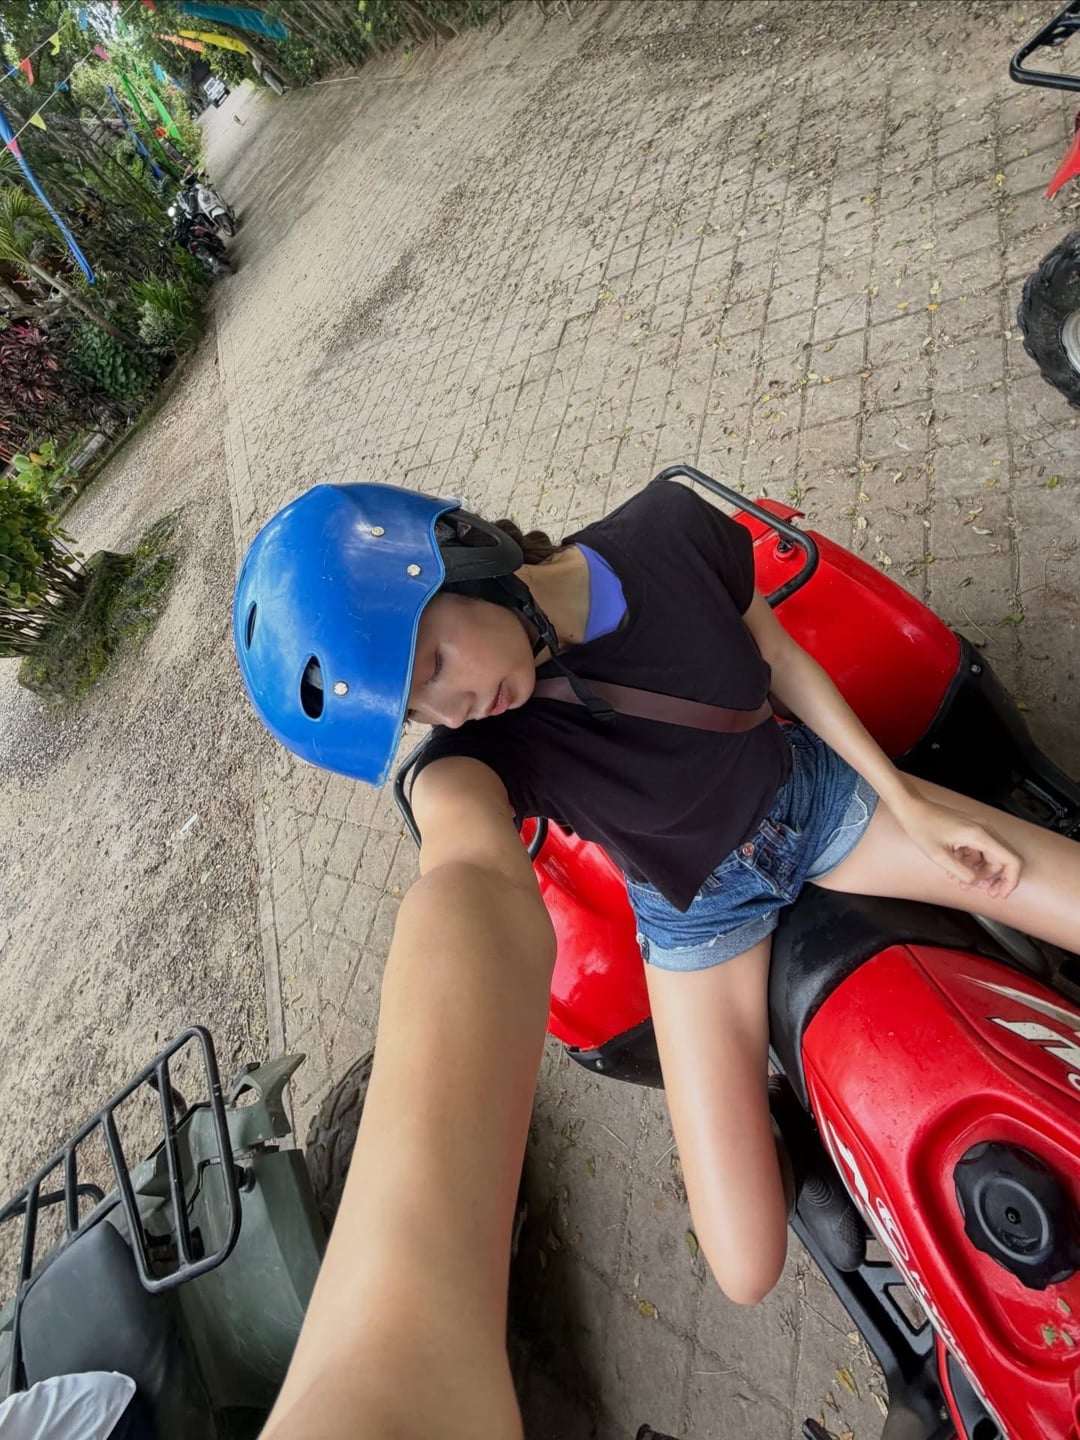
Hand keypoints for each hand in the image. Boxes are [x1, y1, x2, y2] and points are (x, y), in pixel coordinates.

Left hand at [894, 796, 1022, 898]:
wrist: (911, 808)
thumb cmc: (922, 827)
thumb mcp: (939, 856)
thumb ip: (961, 872)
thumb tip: (975, 882)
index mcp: (980, 835)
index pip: (1011, 860)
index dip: (1010, 880)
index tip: (1001, 894)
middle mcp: (984, 830)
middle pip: (1002, 860)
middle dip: (994, 879)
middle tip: (985, 893)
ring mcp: (978, 828)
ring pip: (990, 857)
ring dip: (979, 872)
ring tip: (961, 883)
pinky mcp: (971, 829)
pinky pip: (979, 851)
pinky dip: (971, 863)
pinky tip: (956, 870)